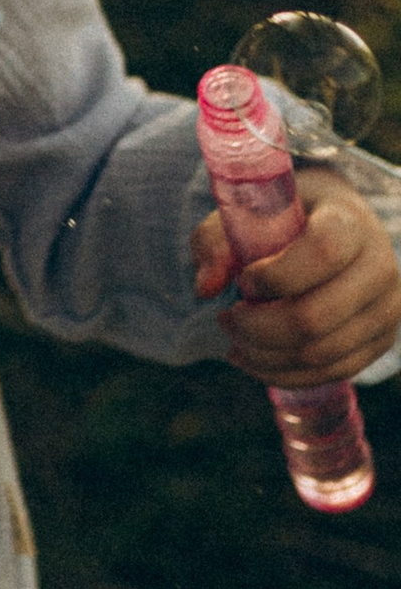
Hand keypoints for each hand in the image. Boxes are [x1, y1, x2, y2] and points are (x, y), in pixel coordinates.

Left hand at [192, 172, 400, 386]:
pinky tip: (253, 359)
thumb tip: (206, 288)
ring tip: (234, 341)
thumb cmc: (284, 220)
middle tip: (226, 319)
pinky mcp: (380, 343)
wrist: (335, 230)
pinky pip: (332, 373)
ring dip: (266, 356)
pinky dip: (285, 374)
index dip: (274, 275)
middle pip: (315, 316)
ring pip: (321, 353)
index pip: (322, 252)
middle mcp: (378, 267)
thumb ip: (218, 242)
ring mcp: (385, 310)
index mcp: (349, 222)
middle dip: (257, 327)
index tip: (244, 280)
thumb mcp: (247, 214)